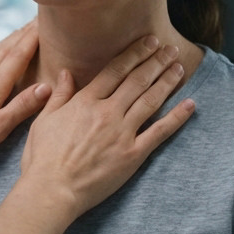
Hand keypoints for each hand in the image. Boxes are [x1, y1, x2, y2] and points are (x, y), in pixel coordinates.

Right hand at [19, 35, 194, 219]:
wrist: (52, 190)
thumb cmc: (42, 158)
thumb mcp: (44, 120)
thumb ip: (60, 95)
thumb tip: (66, 72)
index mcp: (86, 102)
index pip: (115, 70)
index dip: (134, 54)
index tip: (148, 42)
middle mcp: (107, 112)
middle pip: (137, 80)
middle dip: (156, 61)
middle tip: (170, 49)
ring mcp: (123, 133)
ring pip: (151, 100)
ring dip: (167, 81)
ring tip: (179, 67)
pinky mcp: (133, 155)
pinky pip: (160, 132)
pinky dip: (177, 117)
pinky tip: (190, 104)